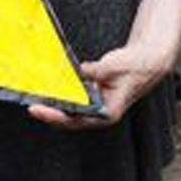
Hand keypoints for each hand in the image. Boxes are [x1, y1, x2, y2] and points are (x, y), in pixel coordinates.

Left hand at [28, 38, 175, 129]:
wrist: (148, 60)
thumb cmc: (136, 66)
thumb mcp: (114, 66)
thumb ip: (95, 71)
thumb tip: (78, 72)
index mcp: (107, 113)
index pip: (75, 120)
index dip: (55, 116)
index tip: (38, 109)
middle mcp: (100, 113)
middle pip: (68, 119)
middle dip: (49, 112)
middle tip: (31, 104)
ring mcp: (96, 105)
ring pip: (70, 109)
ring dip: (55, 103)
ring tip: (36, 97)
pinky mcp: (93, 95)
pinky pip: (74, 98)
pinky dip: (63, 93)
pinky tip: (52, 86)